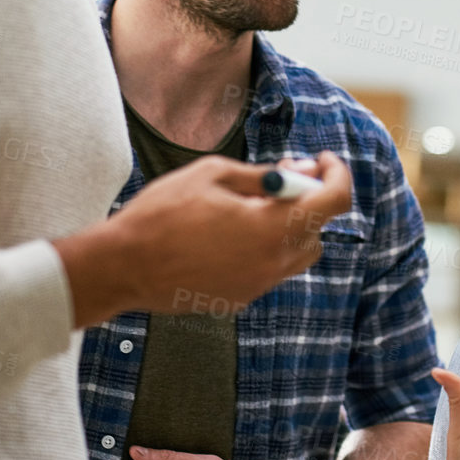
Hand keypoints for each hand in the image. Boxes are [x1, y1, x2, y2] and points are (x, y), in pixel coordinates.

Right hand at [58, 151, 352, 326]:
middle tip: (284, 177)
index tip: (321, 160)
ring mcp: (257, 285)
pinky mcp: (239, 298)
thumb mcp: (213, 174)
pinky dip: (264, 248)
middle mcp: (273, 262)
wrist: (123, 266)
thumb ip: (263, 174)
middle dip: (309, 200)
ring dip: (289, 227)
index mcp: (273, 227)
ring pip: (296, 255)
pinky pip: (268, 270)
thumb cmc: (163, 213)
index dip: (336, 174)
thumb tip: (298, 171)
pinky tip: (229, 233)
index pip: (335, 201)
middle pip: (318, 230)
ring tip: (253, 205)